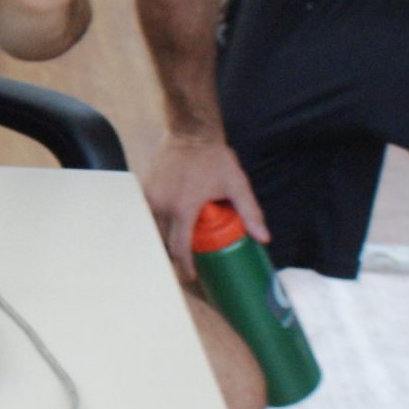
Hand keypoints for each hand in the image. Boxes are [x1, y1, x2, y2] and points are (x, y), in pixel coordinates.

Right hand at [142, 133, 268, 281]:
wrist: (190, 133)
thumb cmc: (214, 158)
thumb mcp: (237, 185)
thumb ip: (250, 212)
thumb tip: (264, 238)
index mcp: (183, 208)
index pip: (180, 247)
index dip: (185, 265)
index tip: (192, 276)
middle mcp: (162, 205)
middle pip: (164, 241)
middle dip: (175, 254)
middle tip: (188, 261)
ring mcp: (150, 197)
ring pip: (154, 229)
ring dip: (165, 238)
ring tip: (180, 243)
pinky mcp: (144, 189)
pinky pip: (149, 214)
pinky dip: (158, 223)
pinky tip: (170, 223)